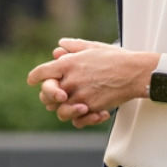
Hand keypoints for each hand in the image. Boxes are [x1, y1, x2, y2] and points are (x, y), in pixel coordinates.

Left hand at [27, 38, 143, 127]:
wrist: (135, 73)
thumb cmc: (116, 58)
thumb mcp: (93, 47)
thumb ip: (74, 47)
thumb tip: (60, 46)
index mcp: (68, 64)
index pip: (42, 72)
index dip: (34, 77)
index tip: (31, 80)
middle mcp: (70, 81)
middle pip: (47, 95)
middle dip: (49, 96)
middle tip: (57, 96)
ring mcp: (80, 96)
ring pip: (60, 111)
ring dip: (65, 109)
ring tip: (75, 105)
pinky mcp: (91, 108)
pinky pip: (78, 120)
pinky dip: (82, 119)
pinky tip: (91, 112)